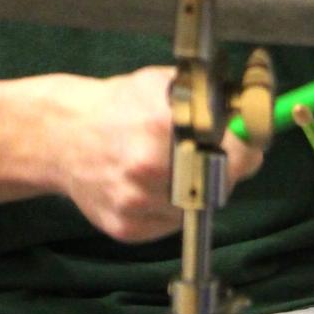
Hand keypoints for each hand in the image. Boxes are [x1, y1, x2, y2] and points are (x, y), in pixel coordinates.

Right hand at [41, 65, 263, 243]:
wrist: (62, 136)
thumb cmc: (117, 106)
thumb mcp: (160, 84)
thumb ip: (207, 96)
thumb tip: (252, 111)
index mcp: (160, 123)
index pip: (234, 150)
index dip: (246, 147)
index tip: (247, 142)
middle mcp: (148, 167)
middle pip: (222, 183)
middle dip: (224, 168)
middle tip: (208, 153)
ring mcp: (136, 202)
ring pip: (198, 207)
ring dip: (197, 190)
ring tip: (173, 167)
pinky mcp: (126, 229)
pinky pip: (171, 225)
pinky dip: (172, 208)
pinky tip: (152, 185)